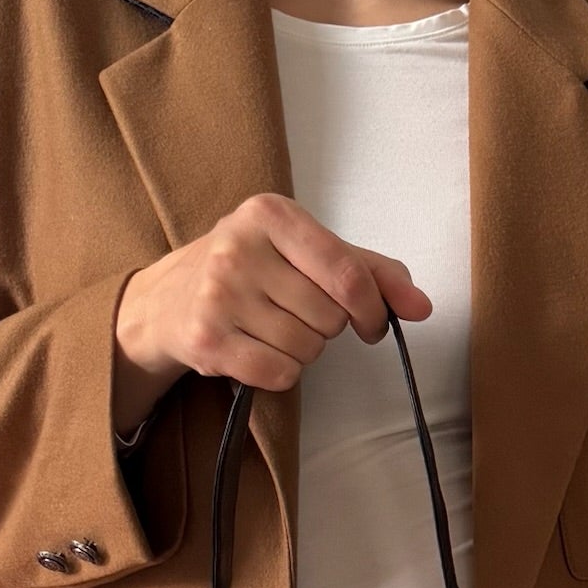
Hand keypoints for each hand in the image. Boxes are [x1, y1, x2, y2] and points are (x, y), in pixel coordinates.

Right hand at [110, 192, 431, 435]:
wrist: (165, 300)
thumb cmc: (249, 270)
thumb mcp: (304, 251)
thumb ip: (370, 271)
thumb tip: (422, 306)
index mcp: (271, 213)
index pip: (348, 274)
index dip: (373, 309)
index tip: (373, 323)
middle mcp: (240, 248)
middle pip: (330, 317)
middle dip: (326, 327)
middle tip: (295, 315)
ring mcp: (219, 295)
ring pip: (307, 349)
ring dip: (302, 351)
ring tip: (271, 330)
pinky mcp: (207, 339)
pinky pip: (279, 374)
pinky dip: (280, 374)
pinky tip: (257, 352)